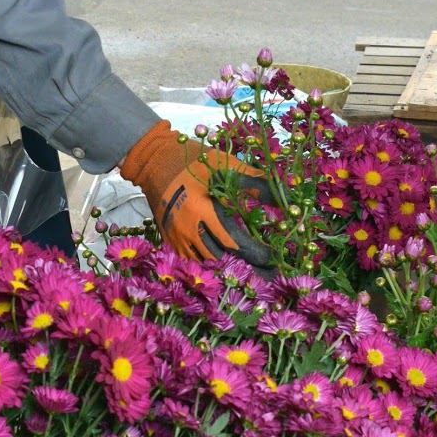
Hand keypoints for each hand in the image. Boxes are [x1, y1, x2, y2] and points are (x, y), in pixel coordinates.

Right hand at [120, 121, 272, 264]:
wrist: (153, 160)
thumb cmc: (192, 159)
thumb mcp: (223, 165)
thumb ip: (253, 181)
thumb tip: (283, 195)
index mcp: (202, 210)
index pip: (233, 242)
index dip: (255, 254)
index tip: (273, 259)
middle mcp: (188, 228)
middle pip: (221, 260)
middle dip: (246, 269)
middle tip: (268, 276)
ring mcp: (176, 236)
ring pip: (205, 264)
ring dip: (228, 271)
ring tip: (251, 277)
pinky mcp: (169, 239)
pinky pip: (191, 261)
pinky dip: (209, 266)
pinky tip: (224, 269)